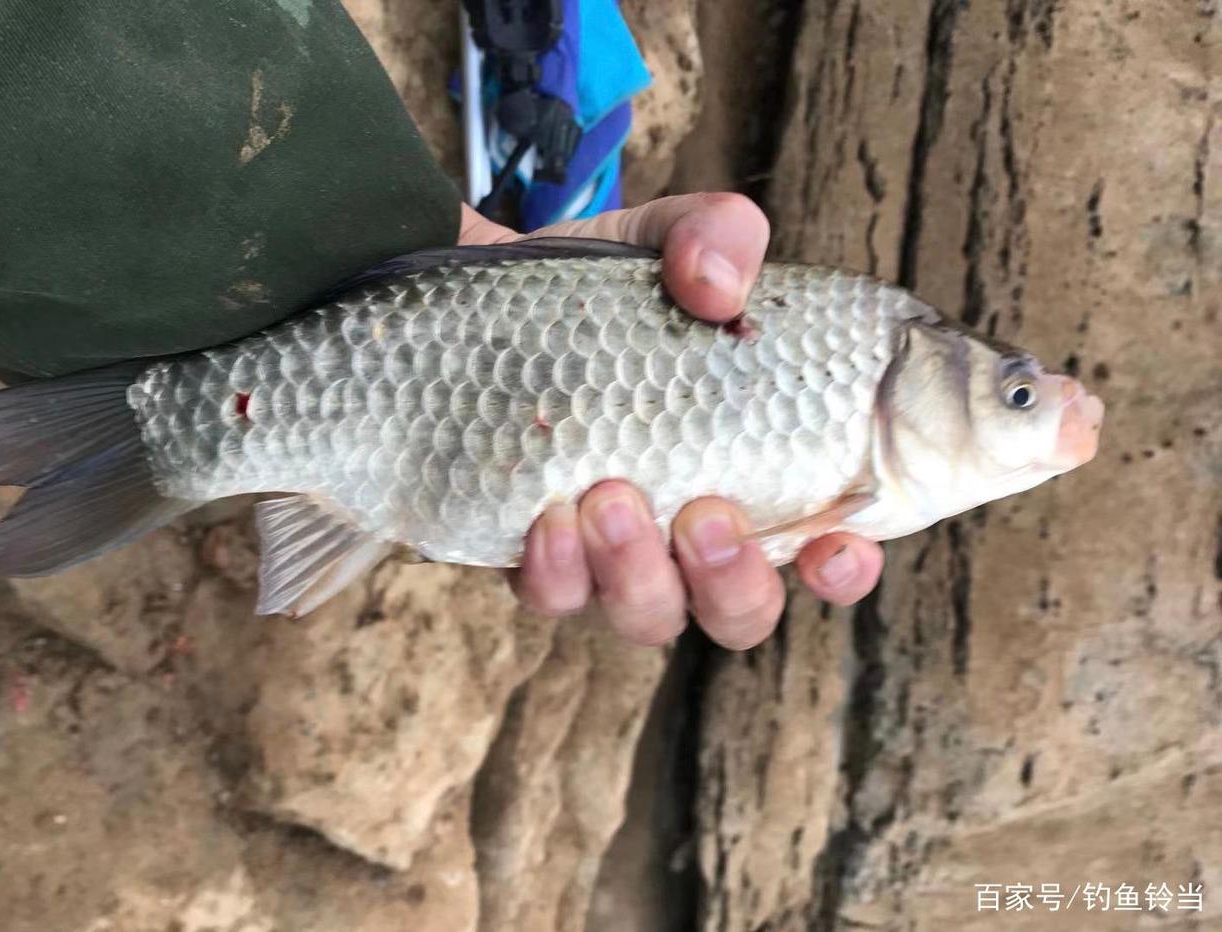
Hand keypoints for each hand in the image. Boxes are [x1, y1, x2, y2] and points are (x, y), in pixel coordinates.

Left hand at [458, 194, 883, 648]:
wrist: (478, 308)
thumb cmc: (600, 291)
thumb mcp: (664, 239)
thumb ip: (715, 234)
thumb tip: (716, 285)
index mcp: (753, 472)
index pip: (823, 549)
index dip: (841, 568)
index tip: (836, 549)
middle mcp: (691, 534)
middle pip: (737, 612)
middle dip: (730, 582)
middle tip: (705, 514)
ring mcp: (613, 558)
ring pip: (647, 615)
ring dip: (638, 575)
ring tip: (610, 498)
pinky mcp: (537, 560)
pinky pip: (553, 598)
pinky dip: (556, 573)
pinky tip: (549, 519)